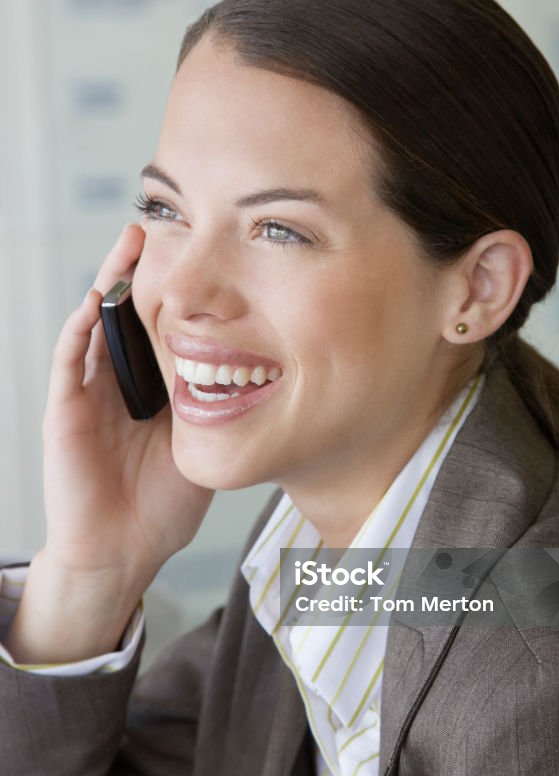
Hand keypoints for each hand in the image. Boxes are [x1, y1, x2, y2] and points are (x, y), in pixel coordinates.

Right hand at [9, 224, 212, 661]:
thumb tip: (274, 376)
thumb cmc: (164, 505)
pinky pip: (71, 363)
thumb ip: (225, 409)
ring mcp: (90, 395)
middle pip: (130, 314)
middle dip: (144, 270)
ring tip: (131, 242)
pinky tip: (97, 301)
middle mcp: (120, 383)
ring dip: (111, 283)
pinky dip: (82, 331)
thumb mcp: (205, 445)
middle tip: (164, 223)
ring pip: (98, 325)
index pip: (164, 326)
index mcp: (153, 389)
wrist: (124, 551)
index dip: (180, 290)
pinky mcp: (66, 413)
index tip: (204, 252)